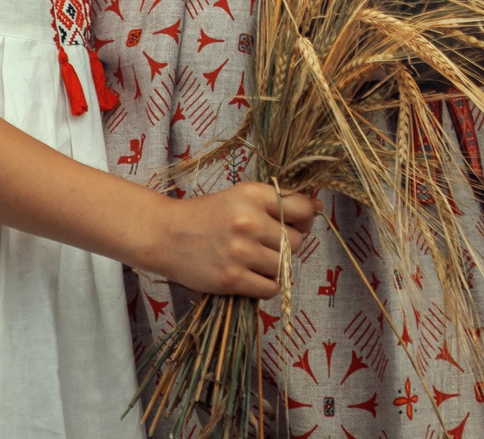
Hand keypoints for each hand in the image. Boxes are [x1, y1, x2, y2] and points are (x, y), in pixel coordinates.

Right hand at [138, 182, 320, 297]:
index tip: (296, 223)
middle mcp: (248, 221)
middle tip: (268, 244)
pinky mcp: (231, 278)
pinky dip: (265, 285)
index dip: (305, 219)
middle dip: (287, 245)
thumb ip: (277, 200)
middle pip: (295, 241)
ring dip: (276, 267)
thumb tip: (317, 207)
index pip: (301, 209)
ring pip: (284, 266)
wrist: (165, 235)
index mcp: (252, 195)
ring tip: (256, 260)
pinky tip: (250, 275)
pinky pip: (270, 288)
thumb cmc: (206, 215)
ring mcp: (240, 252)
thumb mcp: (240, 196)